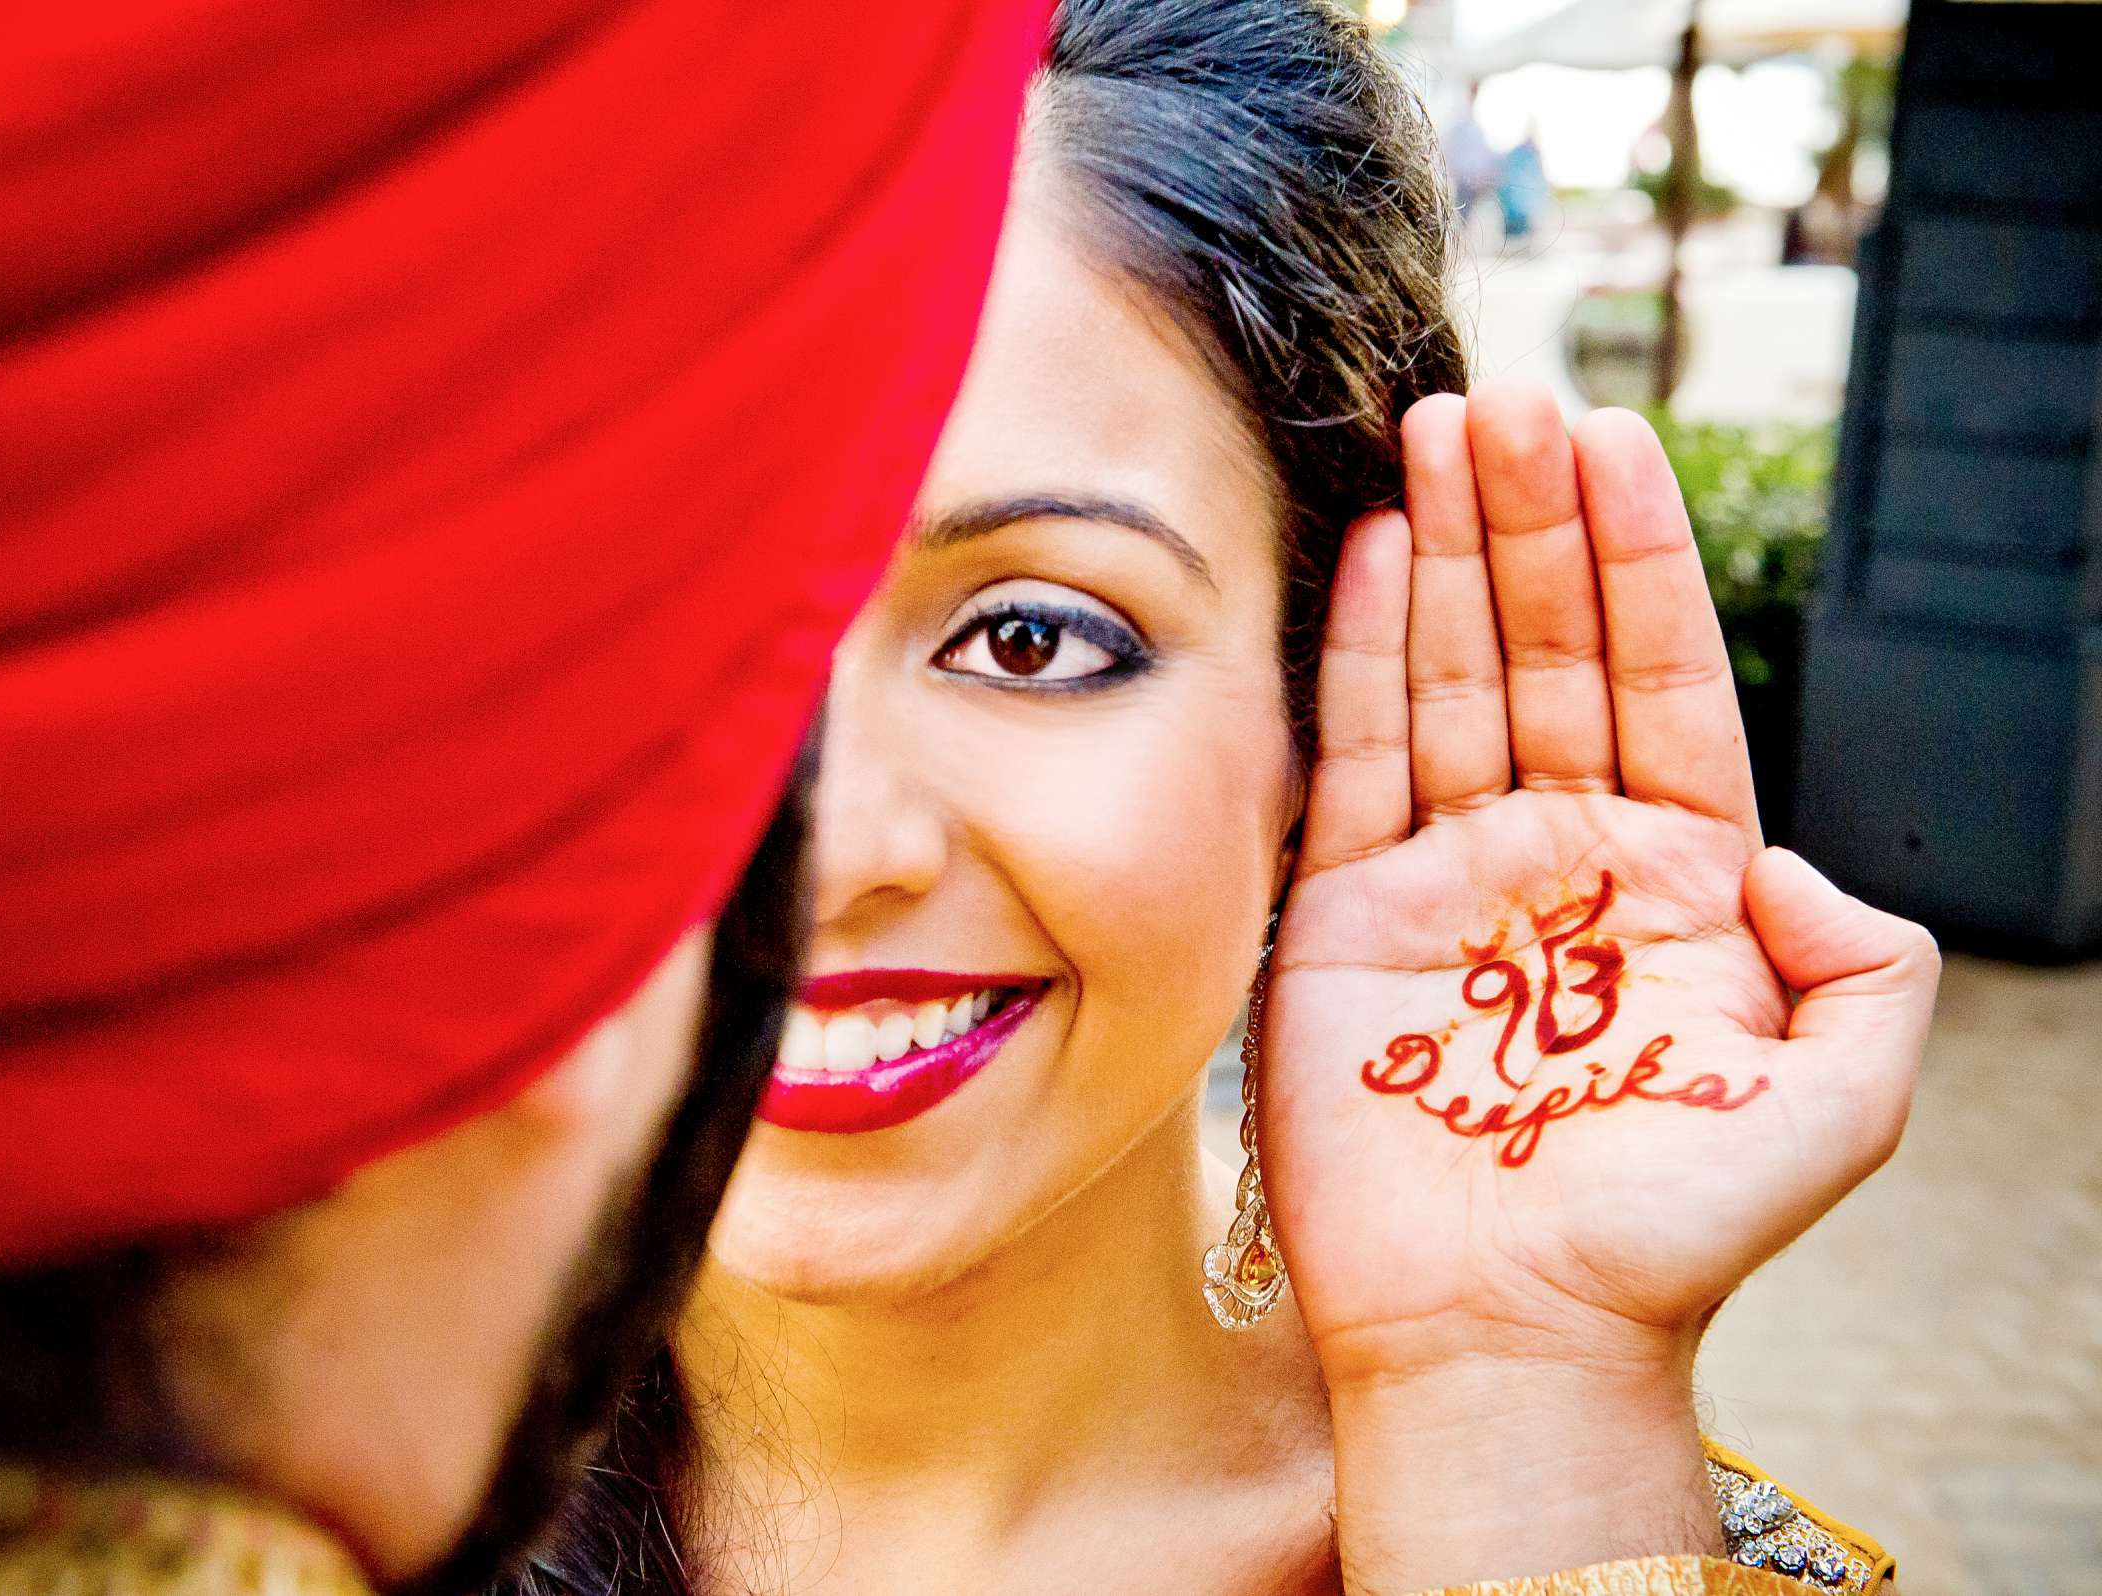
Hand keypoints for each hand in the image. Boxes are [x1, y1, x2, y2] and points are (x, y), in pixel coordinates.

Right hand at [1259, 380, 1938, 1588]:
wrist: (1510, 1329)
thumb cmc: (1668, 1235)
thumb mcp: (1841, 1102)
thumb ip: (1871, 964)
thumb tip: (1800, 856)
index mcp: (1676, 880)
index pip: (1660, 680)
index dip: (1638, 560)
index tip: (1614, 441)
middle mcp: (1557, 856)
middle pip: (1545, 652)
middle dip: (1527, 521)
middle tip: (1504, 400)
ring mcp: (1445, 878)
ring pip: (1447, 680)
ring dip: (1442, 554)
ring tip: (1435, 433)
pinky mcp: (1345, 914)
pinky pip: (1353, 758)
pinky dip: (1362, 652)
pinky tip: (1372, 554)